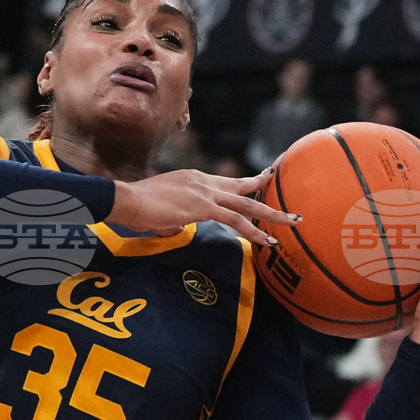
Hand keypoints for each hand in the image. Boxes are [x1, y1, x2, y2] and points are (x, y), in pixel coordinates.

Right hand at [106, 168, 300, 244]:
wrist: (127, 200)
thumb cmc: (137, 207)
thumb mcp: (162, 210)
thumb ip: (178, 217)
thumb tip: (182, 228)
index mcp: (193, 178)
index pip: (225, 182)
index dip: (246, 182)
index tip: (264, 179)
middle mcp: (203, 181)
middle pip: (243, 187)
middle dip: (268, 191)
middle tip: (288, 196)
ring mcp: (204, 192)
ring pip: (247, 203)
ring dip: (272, 214)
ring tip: (292, 222)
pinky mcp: (202, 207)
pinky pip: (235, 220)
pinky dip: (253, 230)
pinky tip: (266, 240)